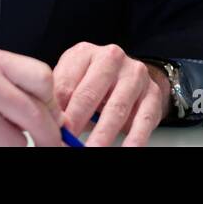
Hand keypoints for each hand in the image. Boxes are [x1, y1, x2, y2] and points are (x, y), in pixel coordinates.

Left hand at [53, 42, 170, 146]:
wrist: (132, 76)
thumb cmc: (94, 82)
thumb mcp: (73, 80)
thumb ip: (60, 96)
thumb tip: (49, 121)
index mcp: (85, 53)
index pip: (66, 83)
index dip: (58, 110)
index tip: (52, 129)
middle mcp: (112, 58)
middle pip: (90, 93)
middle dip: (77, 121)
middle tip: (68, 140)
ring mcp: (135, 74)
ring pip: (117, 108)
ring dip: (103, 135)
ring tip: (92, 150)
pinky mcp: (152, 93)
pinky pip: (144, 119)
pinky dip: (134, 139)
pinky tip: (126, 150)